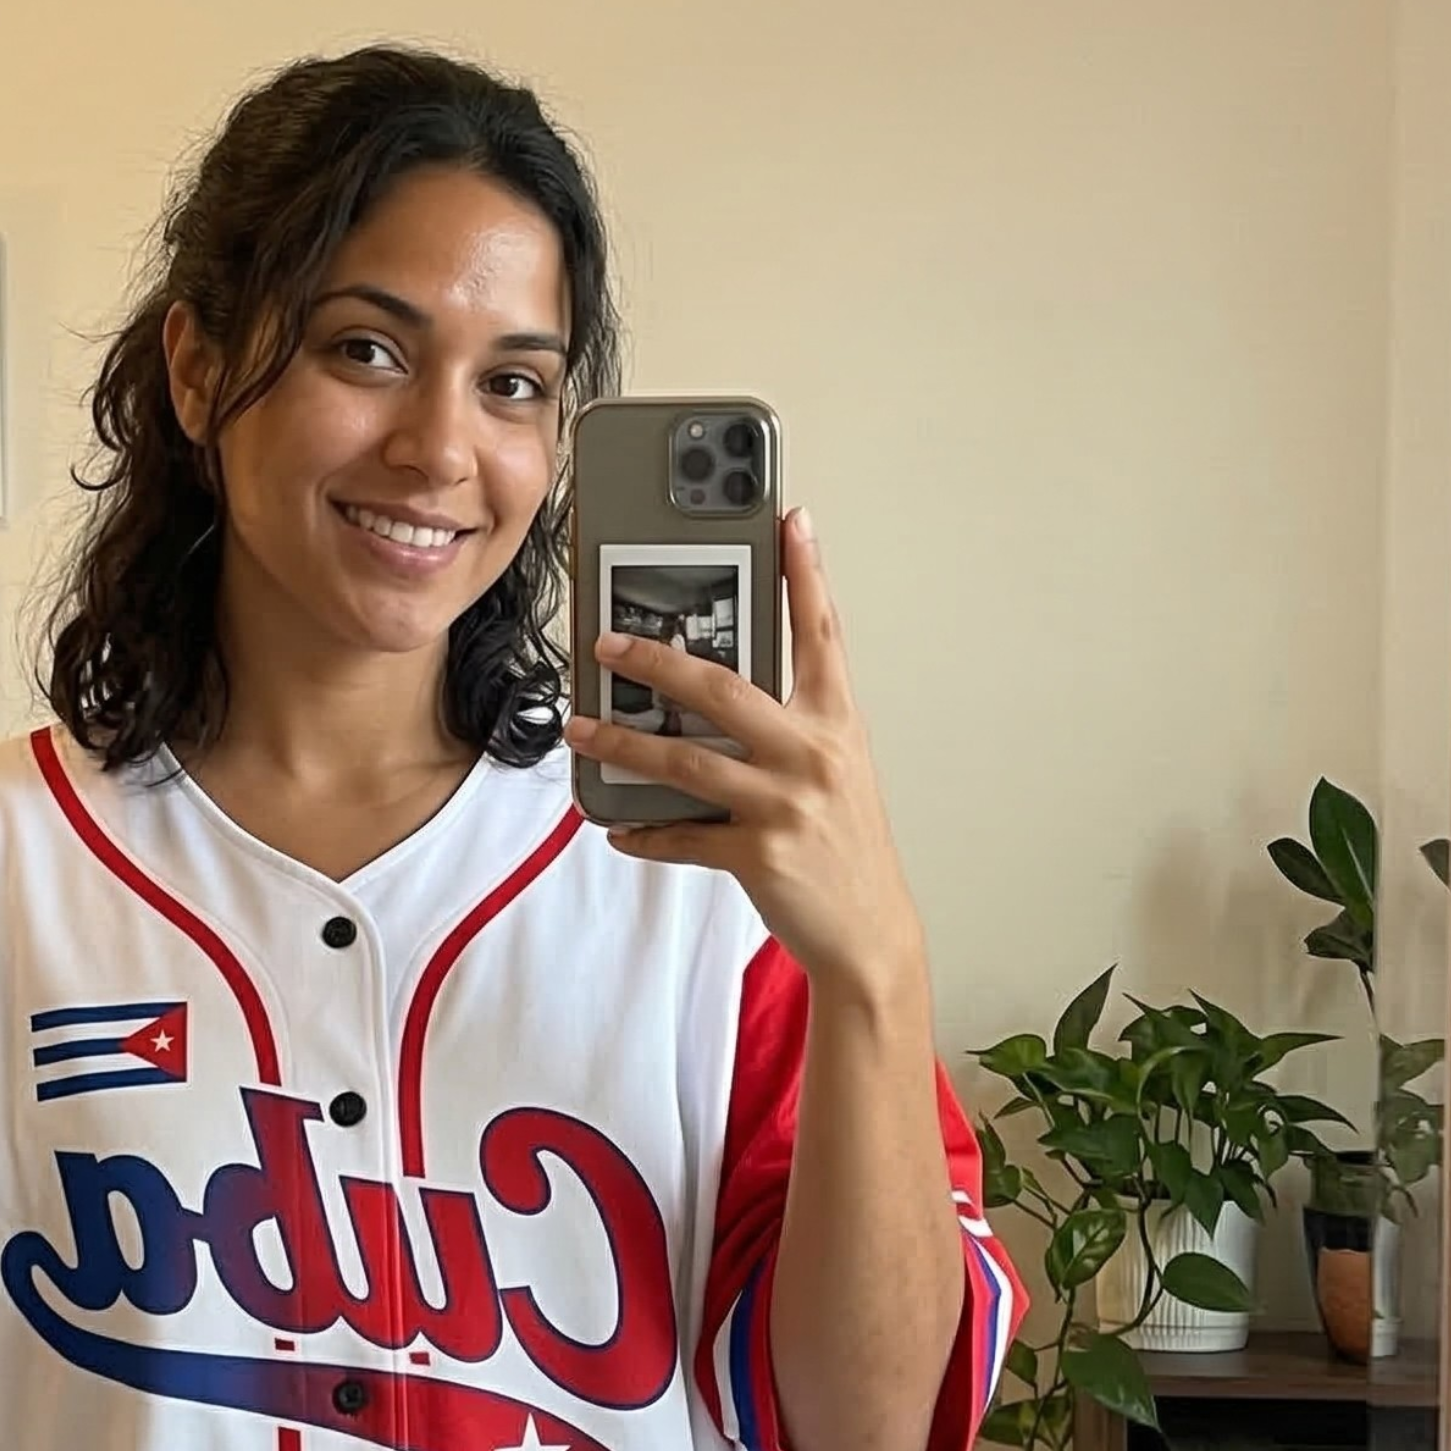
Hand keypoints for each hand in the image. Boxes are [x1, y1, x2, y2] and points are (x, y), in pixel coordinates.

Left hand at [565, 508, 923, 1002]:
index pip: (821, 632)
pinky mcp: (760, 855)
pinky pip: (683, 836)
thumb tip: (710, 695)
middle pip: (723, 688)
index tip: (789, 518)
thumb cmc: (843, 844)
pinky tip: (613, 824)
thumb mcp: (835, 769)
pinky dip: (643, 831)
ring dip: (623, 744)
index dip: (806, 572)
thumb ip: (789, 725)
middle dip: (656, 660)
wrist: (869, 931)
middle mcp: (813, 754)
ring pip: (686, 760)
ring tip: (581, 731)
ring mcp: (786, 805)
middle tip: (606, 641)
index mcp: (835, 723)